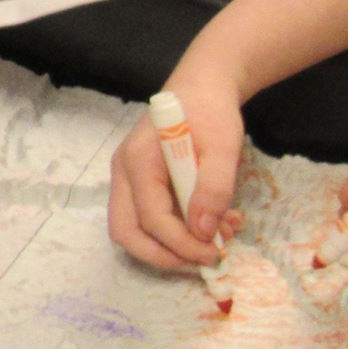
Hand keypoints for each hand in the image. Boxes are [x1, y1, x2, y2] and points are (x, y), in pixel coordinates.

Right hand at [106, 68, 246, 271]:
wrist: (203, 87)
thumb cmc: (211, 111)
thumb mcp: (223, 146)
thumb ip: (213, 187)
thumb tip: (203, 231)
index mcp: (139, 160)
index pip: (151, 218)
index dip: (182, 243)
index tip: (214, 252)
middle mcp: (124, 173)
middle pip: (126, 232)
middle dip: (164, 256)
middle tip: (203, 260)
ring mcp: (128, 179)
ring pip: (133, 230)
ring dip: (170, 247)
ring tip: (214, 240)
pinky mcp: (140, 184)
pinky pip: (148, 219)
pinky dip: (174, 233)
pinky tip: (210, 224)